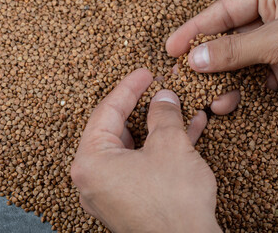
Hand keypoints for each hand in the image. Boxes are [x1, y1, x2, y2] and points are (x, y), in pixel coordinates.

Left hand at [71, 69, 221, 232]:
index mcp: (91, 162)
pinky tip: (186, 132)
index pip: (107, 112)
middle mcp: (94, 178)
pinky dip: (160, 148)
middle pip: (118, 129)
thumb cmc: (174, 203)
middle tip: (159, 90)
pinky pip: (143, 164)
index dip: (129, 88)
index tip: (145, 73)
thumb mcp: (170, 146)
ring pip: (134, 147)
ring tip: (177, 108)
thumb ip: (163, 115)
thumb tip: (164, 97)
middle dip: (143, 108)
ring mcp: (111, 192)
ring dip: (157, 128)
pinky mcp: (130, 200)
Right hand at [166, 0, 277, 108]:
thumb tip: (198, 58)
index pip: (224, 11)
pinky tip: (232, 100)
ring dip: (223, 80)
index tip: (172, 48)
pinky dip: (242, 90)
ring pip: (239, 61)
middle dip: (206, 59)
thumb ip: (236, 49)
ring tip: (211, 97)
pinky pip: (255, 78)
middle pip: (228, 38)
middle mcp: (274, 17)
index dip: (195, 30)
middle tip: (183, 78)